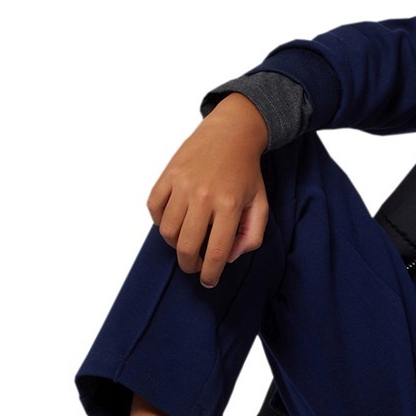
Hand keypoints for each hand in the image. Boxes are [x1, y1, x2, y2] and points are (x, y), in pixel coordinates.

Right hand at [147, 94, 270, 288]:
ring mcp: (182, 184)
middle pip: (185, 247)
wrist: (231, 133)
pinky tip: (173, 220)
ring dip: (174, 244)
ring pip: (167, 231)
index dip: (210, 275)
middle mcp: (203, 196)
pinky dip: (159, 220)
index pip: (215, 253)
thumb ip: (251, 235)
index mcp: (229, 205)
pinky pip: (154, 208)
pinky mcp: (168, 175)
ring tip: (186, 241)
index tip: (208, 282)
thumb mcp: (261, 204)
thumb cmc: (246, 172)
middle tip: (194, 266)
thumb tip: (228, 257)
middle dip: (189, 265)